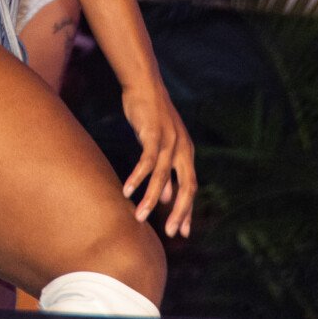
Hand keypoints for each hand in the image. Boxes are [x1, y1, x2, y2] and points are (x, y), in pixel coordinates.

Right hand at [119, 80, 195, 237]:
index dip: (187, 210)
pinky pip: (146, 161)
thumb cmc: (151, 116)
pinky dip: (137, 176)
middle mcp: (183, 149)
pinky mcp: (153, 133)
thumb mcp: (160, 146)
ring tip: (140, 216)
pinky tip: (127, 190)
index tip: (182, 232)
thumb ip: (166, 171)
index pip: (190, 188)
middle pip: (186, 186)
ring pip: (162, 176)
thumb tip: (167, 197)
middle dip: (179, 212)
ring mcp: (169, 141)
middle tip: (170, 233)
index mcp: (187, 153)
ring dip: (152, 198)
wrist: (144, 85)